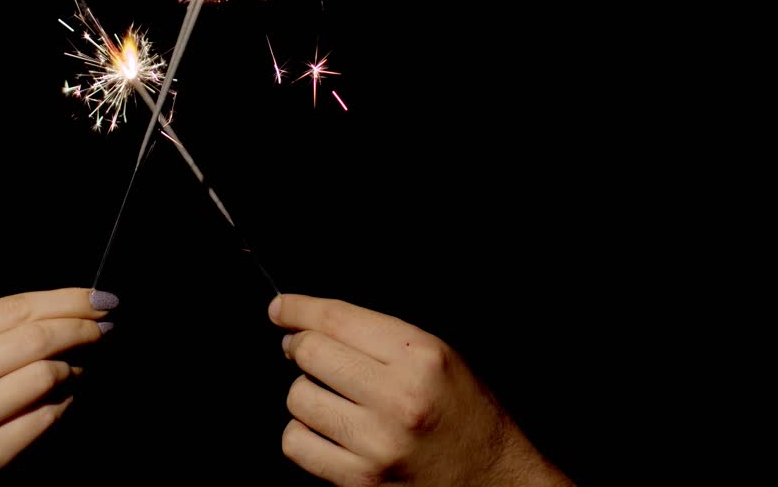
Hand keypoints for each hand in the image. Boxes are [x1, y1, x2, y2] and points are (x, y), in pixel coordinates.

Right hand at [0, 287, 116, 486]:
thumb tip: (63, 312)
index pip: (16, 308)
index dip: (67, 300)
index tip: (99, 298)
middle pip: (35, 339)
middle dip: (82, 328)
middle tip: (107, 325)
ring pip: (43, 376)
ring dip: (75, 366)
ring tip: (83, 363)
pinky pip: (43, 418)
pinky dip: (64, 402)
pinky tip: (66, 395)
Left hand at [269, 294, 571, 486]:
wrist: (497, 481)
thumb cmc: (467, 416)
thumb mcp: (440, 358)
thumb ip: (380, 338)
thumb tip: (309, 326)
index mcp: (421, 357)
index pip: (338, 318)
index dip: (299, 308)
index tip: (280, 308)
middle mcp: (398, 398)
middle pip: (310, 353)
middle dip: (300, 347)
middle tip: (304, 351)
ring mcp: (377, 444)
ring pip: (298, 397)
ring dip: (306, 392)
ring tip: (332, 398)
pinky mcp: (361, 480)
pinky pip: (297, 443)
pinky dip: (303, 433)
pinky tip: (328, 430)